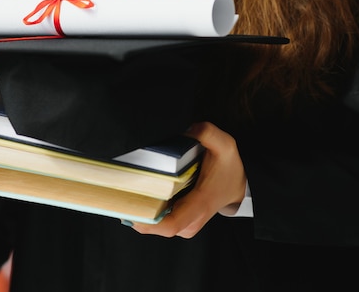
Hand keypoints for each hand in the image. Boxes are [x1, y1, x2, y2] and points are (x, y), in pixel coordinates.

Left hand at [131, 121, 246, 237]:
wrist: (239, 185)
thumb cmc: (230, 167)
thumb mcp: (225, 144)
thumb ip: (208, 133)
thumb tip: (188, 131)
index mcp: (200, 204)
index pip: (170, 225)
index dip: (146, 221)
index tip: (128, 207)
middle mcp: (192, 221)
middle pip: (156, 227)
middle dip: (137, 211)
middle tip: (119, 193)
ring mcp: (186, 225)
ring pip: (155, 226)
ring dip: (141, 210)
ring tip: (126, 191)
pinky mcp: (181, 224)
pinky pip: (159, 222)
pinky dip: (147, 210)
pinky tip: (138, 195)